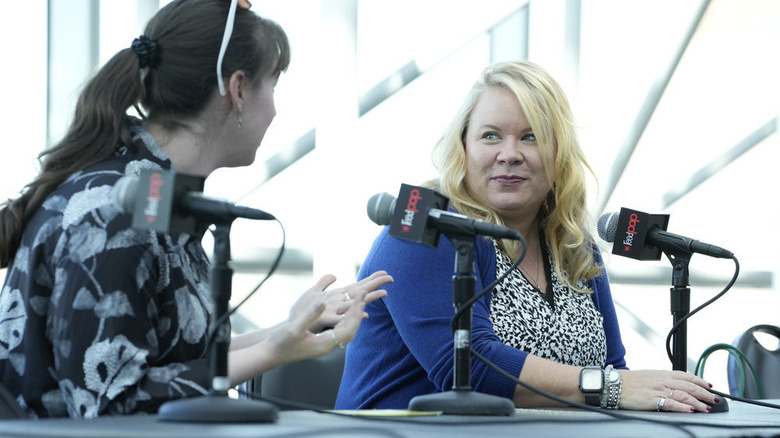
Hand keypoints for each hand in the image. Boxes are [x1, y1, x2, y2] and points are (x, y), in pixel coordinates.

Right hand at [271, 271, 392, 363]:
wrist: (271, 354)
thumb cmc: (281, 343)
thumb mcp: (295, 327)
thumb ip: (310, 315)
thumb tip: (324, 302)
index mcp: (325, 343)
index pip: (348, 327)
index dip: (356, 311)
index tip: (362, 296)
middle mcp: (328, 346)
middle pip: (351, 329)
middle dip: (359, 311)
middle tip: (365, 294)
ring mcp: (325, 345)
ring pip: (347, 330)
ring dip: (354, 316)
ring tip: (359, 301)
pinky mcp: (321, 343)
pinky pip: (339, 331)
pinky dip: (346, 320)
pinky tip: (345, 313)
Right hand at [619, 369, 718, 412]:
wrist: (613, 384)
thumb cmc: (629, 382)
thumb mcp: (648, 376)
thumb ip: (662, 380)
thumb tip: (675, 386)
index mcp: (662, 373)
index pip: (686, 376)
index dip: (700, 381)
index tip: (710, 386)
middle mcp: (662, 380)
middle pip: (689, 386)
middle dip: (705, 393)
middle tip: (716, 399)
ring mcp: (658, 390)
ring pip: (684, 395)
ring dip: (698, 401)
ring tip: (707, 407)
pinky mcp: (652, 400)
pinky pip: (671, 403)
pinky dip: (683, 407)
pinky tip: (691, 410)